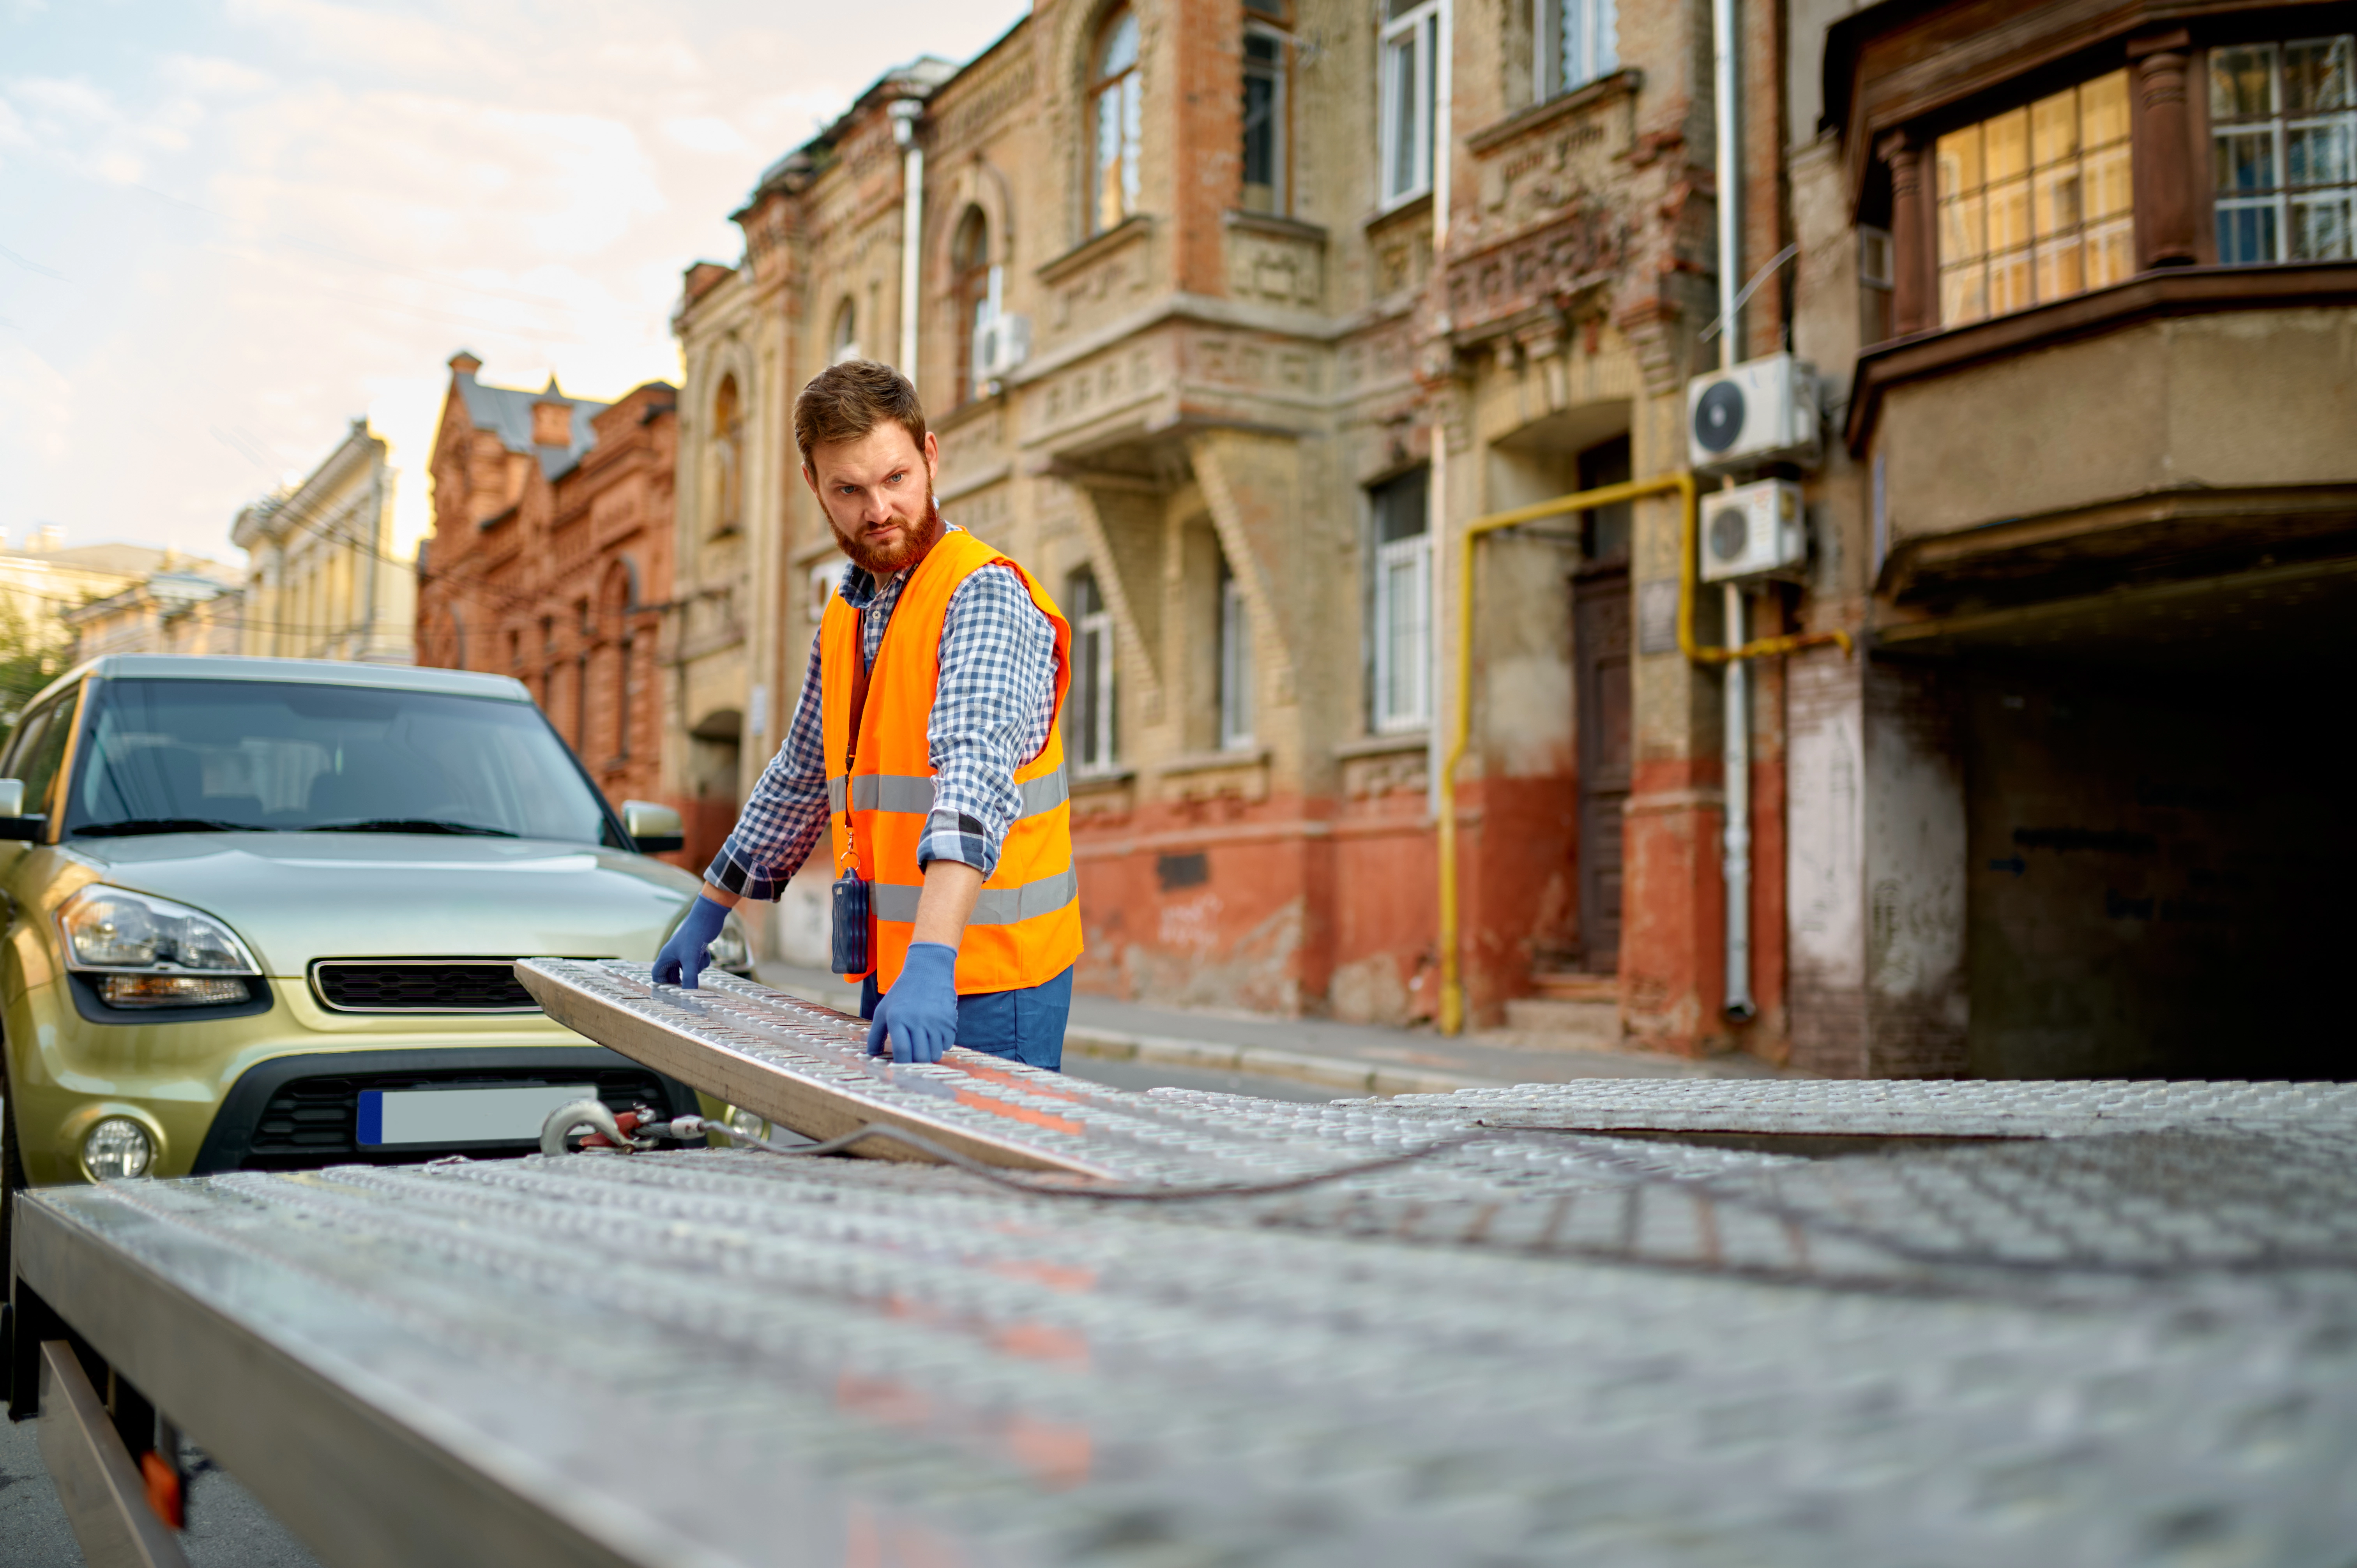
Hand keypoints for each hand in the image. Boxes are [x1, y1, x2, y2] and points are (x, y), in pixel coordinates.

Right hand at [653, 895, 731, 988]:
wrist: (707, 917)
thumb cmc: (694, 935)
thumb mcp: (691, 959)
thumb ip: (690, 977)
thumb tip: (689, 994)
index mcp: (666, 956)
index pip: (657, 975)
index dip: (662, 984)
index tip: (672, 992)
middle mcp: (673, 954)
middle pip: (672, 975)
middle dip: (681, 980)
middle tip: (688, 986)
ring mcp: (685, 952)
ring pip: (688, 969)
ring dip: (696, 968)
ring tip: (698, 959)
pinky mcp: (695, 950)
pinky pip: (697, 963)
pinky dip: (702, 961)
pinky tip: (705, 952)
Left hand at [866, 942, 958, 1063]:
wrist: (928, 971)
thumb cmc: (901, 993)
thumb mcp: (883, 1010)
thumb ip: (874, 1035)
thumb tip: (871, 1055)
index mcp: (898, 1018)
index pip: (902, 1051)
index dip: (901, 1064)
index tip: (900, 1067)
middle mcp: (918, 1020)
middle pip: (920, 1056)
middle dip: (916, 1063)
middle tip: (913, 1058)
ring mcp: (936, 1021)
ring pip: (935, 1054)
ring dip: (929, 1055)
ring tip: (923, 1047)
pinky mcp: (950, 1020)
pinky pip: (948, 1045)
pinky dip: (941, 1046)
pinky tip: (934, 1037)